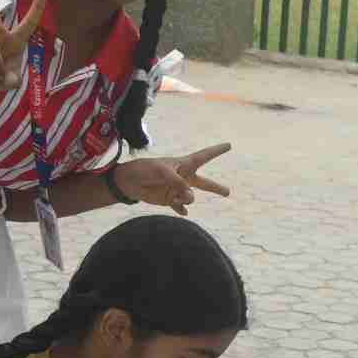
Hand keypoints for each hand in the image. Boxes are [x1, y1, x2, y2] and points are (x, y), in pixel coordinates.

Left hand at [109, 143, 233, 214]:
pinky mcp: (169, 200)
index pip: (203, 157)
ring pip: (190, 198)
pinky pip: (181, 207)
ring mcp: (177, 190)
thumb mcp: (162, 171)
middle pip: (204, 183)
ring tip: (176, 198)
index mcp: (183, 165)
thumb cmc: (145, 170)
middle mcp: (183, 178)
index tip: (229, 145)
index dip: (216, 151)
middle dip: (216, 188)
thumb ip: (178, 183)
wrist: (128, 182)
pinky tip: (182, 212)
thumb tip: (191, 198)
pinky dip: (181, 210)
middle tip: (228, 192)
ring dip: (185, 199)